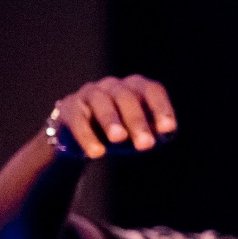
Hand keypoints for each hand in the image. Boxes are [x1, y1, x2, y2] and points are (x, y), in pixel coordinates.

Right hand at [52, 75, 176, 159]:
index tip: (168, 129)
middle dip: (137, 121)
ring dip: (111, 121)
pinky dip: (87, 136)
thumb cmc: (121, 130)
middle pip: (127, 98)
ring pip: (102, 103)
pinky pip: (78, 119)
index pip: (152, 91)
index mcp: (135, 87)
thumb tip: (164, 134)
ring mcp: (90, 93)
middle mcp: (113, 86)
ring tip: (119, 139)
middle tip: (146, 145)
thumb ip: (152, 131)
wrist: (83, 136)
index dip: (161, 108)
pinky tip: (96, 152)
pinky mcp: (70, 107)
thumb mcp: (139, 131)